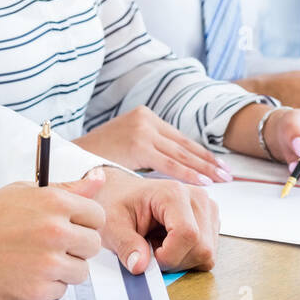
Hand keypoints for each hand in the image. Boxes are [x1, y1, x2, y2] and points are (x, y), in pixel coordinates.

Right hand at [0, 171, 105, 299]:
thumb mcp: (24, 192)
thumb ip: (67, 189)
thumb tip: (101, 178)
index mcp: (54, 203)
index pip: (98, 216)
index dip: (84, 223)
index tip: (70, 226)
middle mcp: (55, 231)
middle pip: (93, 245)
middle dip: (76, 247)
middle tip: (50, 245)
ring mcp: (47, 263)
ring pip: (80, 271)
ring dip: (63, 269)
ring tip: (35, 260)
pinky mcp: (37, 291)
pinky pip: (60, 291)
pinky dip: (46, 287)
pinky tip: (25, 274)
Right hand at [74, 105, 231, 184]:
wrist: (71, 158)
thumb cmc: (97, 160)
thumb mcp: (126, 149)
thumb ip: (147, 153)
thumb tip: (171, 169)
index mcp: (145, 118)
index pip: (180, 139)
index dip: (201, 154)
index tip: (219, 167)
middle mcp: (146, 120)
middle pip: (184, 144)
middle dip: (208, 161)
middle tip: (228, 174)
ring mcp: (142, 130)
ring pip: (180, 153)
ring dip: (203, 168)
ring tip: (221, 179)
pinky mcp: (138, 144)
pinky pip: (168, 162)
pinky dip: (187, 172)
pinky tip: (202, 181)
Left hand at [92, 169, 218, 273]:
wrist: (123, 193)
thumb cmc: (118, 203)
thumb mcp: (112, 224)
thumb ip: (125, 245)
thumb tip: (140, 266)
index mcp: (173, 193)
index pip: (187, 234)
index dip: (169, 256)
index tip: (149, 256)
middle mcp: (197, 198)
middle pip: (201, 248)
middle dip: (174, 261)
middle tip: (151, 250)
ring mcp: (207, 209)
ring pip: (207, 254)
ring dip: (181, 259)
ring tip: (159, 242)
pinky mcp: (211, 221)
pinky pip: (208, 253)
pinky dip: (188, 256)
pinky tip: (171, 242)